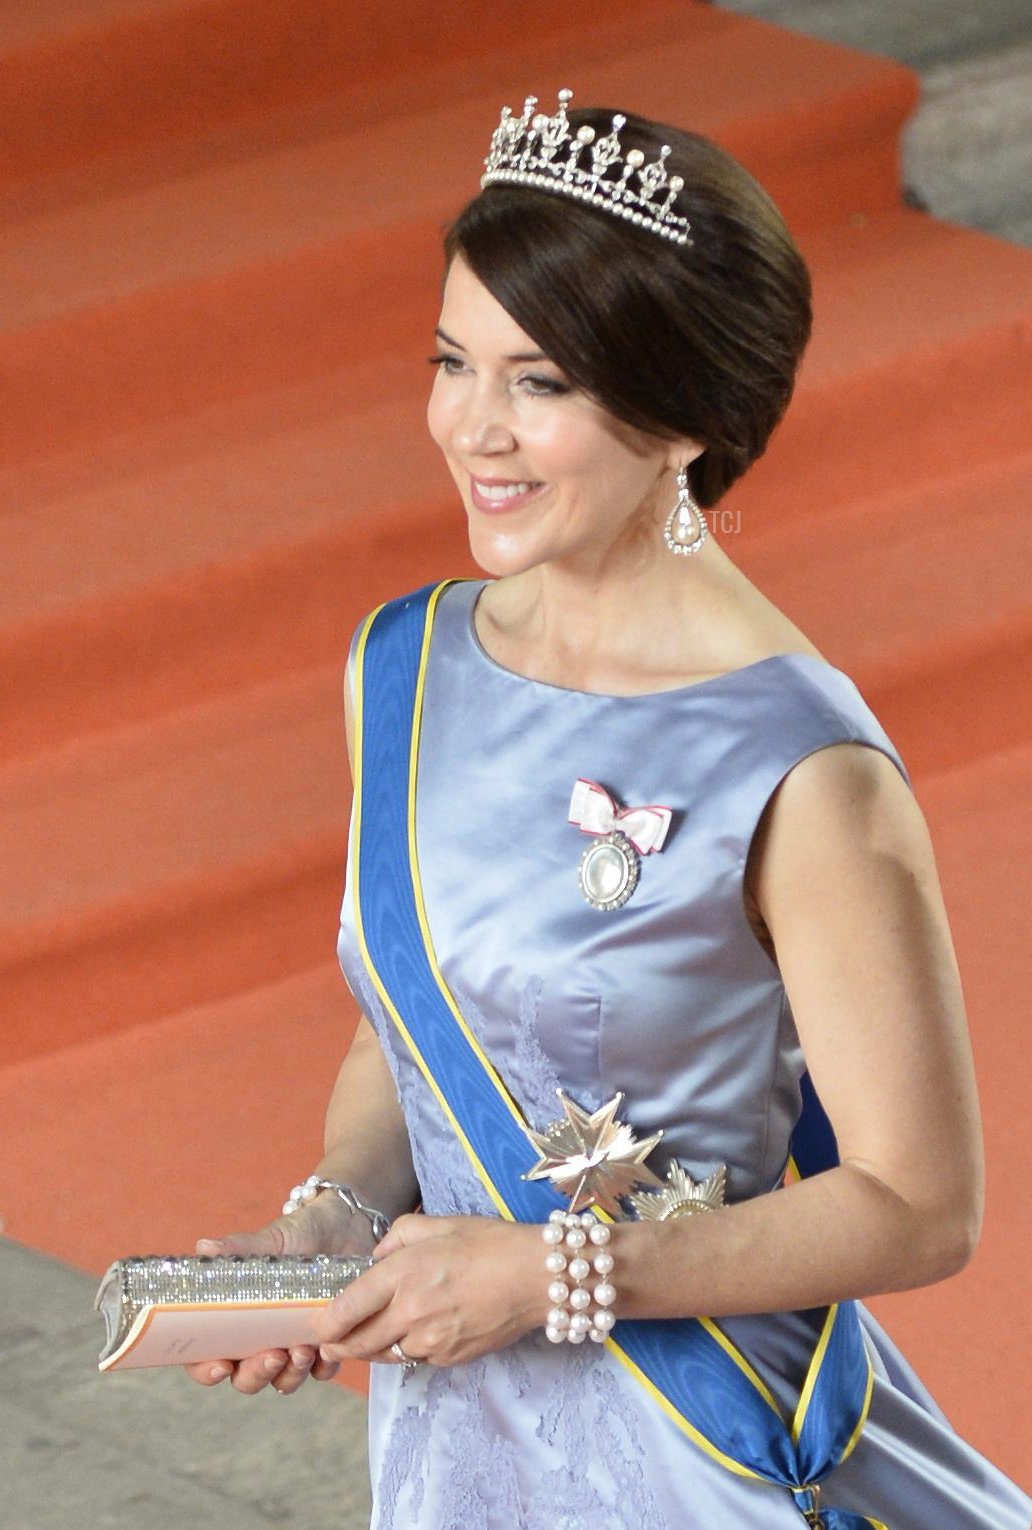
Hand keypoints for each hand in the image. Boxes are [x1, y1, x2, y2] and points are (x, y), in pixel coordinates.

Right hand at [184, 1192, 375, 1395]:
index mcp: (235, 1318)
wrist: (345, 1226)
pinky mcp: (326, 1344)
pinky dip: (322, 1366)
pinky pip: (321, 1370)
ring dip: (289, 1375)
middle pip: (245, 1378)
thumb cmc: (300, 1234)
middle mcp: (260, 1338)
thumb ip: (239, 1248)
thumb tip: (205, 1247)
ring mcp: (292, 1344)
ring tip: (302, 1350)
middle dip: (255, 1375)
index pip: (206, 1356)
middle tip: (272, 1356)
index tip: (220, 1366)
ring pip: (282, 1381)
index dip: (205, 1370)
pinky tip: (325, 1350)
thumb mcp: (272, 1240)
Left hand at [313, 1213, 542, 1370]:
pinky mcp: (450, 1358)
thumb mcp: (440, 1223)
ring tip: (363, 1341)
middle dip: (338, 1347)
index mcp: (405, 1274)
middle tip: (328, 1345)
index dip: (325, 1324)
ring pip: (386, 1355)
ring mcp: (431, 1340)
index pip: (348, 1308)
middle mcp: (412, 1312)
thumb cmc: (490, 1243)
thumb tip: (377, 1256)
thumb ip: (399, 1234)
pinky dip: (406, 1349)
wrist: (535, 1277)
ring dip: (371, 1350)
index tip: (316, 1328)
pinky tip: (411, 1334)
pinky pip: (415, 1357)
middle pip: (359, 1343)